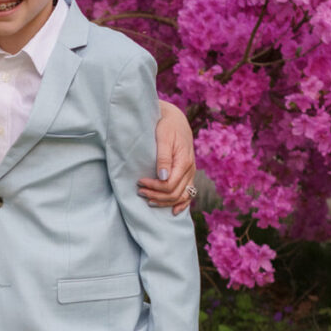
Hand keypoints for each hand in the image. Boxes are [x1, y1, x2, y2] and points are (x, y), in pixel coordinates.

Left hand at [138, 100, 196, 214]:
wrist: (175, 118)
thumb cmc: (167, 125)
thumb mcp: (163, 137)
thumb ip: (163, 157)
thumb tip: (162, 177)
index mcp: (184, 161)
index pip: (169, 184)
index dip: (154, 187)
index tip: (139, 182)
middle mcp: (190, 169)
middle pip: (174, 193)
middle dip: (156, 195)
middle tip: (140, 192)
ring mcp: (190, 173)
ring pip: (181, 196)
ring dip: (164, 201)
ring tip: (148, 200)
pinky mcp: (189, 174)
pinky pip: (189, 194)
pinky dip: (182, 204)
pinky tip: (174, 211)